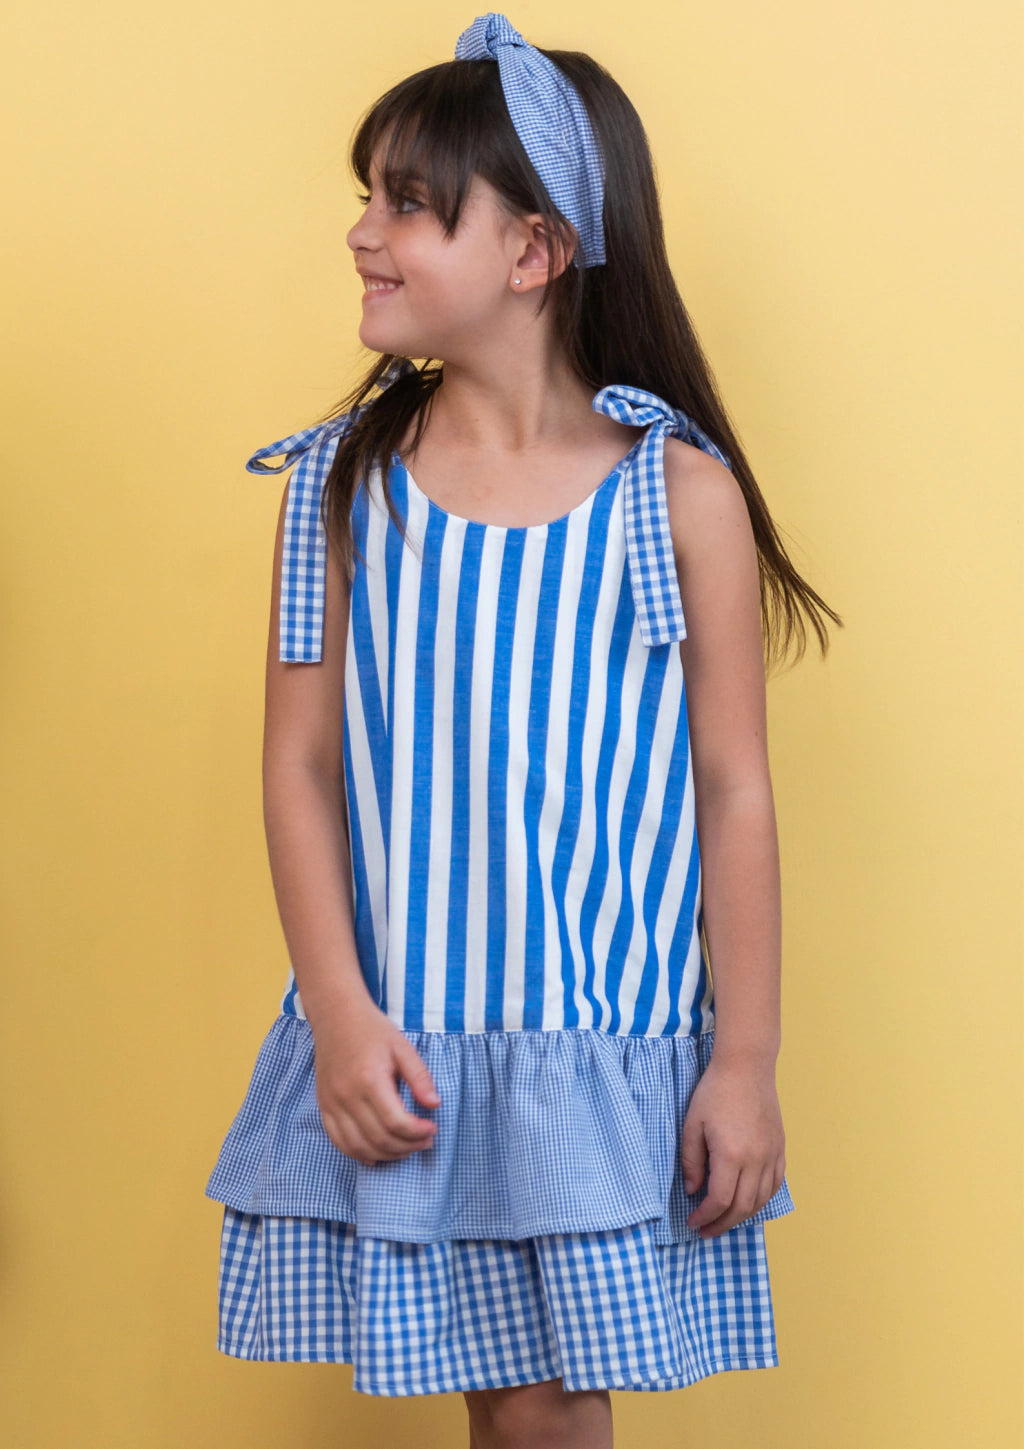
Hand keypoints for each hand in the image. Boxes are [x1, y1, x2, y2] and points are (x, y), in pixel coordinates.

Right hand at [311, 997, 440, 1165]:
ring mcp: (332, 1103)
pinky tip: (377, 1154)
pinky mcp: (324, 1106)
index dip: (418, 1132)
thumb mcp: (403, 1047)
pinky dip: (358, 1153)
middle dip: (407, 1146)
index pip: (396, 1122)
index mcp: (370, 1079)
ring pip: (358, 1146)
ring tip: (406, 1148)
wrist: (336, 1017)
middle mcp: (347, 1095)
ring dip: (386, 1154)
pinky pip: (338, 1141)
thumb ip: (420, 1077)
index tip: (432, 1128)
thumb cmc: (372, 1030)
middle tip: (425, 1141)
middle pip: (379, 1138)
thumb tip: (435, 1105)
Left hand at [680, 1054, 785, 1238]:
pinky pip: (774, 1185)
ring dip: (742, 1217)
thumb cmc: (715, 1092)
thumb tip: (694, 1191)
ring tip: (724, 1221)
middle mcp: (756, 1160)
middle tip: (706, 1231)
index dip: (705, 1217)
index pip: (720, 1201)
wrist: (747, 1067)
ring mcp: (772, 1155)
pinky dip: (761, 1200)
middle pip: (743, 1208)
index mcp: (732, 1155)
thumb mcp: (692, 1125)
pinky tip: (748, 1202)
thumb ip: (692, 1161)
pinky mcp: (780, 1149)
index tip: (693, 1222)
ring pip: (761, 1200)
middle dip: (722, 1224)